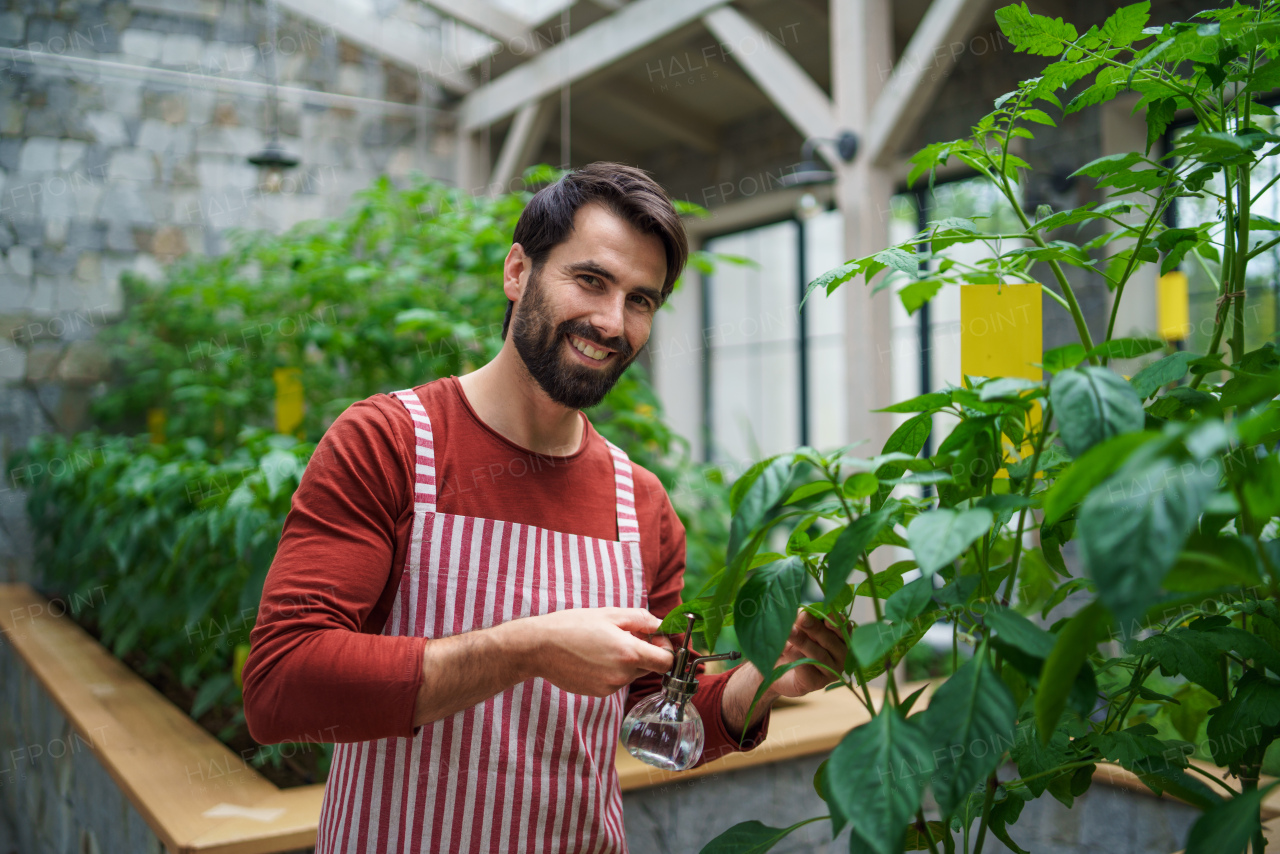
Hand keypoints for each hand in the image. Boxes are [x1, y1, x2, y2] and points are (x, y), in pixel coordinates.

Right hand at [529, 607, 674, 696]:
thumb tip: (661, 626)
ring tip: (604, 644)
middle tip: (626, 634)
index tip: (655, 638)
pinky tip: (594, 657)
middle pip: (651, 667)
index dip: (666, 649)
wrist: (540, 647)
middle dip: (645, 652)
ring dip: (627, 661)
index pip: (667, 662)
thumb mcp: (610, 614)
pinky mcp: (598, 693)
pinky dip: (612, 669)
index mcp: (629, 653)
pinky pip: (616, 680)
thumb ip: (641, 620)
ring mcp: (610, 687)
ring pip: (632, 674)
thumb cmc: (572, 626)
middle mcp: (622, 674)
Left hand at [764, 609, 848, 698]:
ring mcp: (832, 671)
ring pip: (819, 655)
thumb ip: (803, 619)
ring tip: (789, 632)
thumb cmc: (792, 642)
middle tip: (802, 618)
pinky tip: (786, 650)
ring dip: (803, 642)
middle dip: (815, 628)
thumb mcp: (797, 626)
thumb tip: (803, 613)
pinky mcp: (817, 683)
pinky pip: (808, 669)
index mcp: (840, 638)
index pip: (844, 628)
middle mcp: (841, 655)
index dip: (836, 621)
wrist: (776, 667)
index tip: (826, 615)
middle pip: (831, 641)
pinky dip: (796, 657)